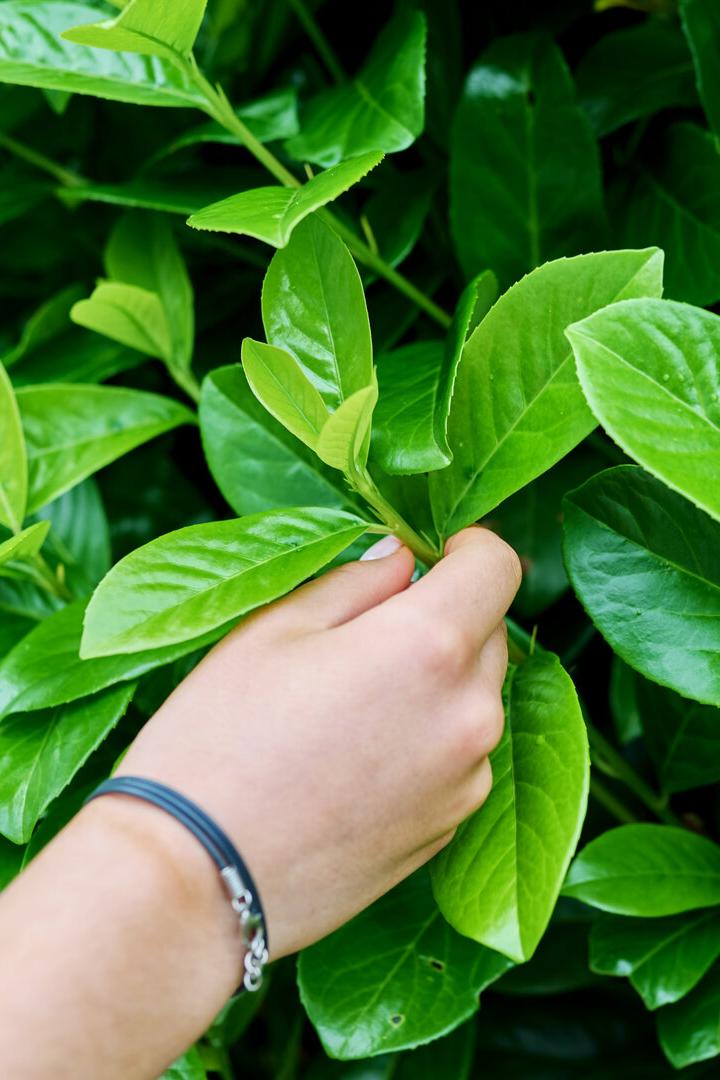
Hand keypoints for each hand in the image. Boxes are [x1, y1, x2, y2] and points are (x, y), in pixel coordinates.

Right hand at [117, 526, 521, 958]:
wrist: (197, 880)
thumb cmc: (218, 739)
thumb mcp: (272, 629)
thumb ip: (355, 580)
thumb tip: (402, 557)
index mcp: (428, 645)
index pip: (497, 566)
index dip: (468, 547)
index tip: (433, 553)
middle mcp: (470, 713)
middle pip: (488, 633)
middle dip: (443, 617)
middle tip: (366, 635)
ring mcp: (467, 779)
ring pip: (475, 698)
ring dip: (436, 683)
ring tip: (351, 709)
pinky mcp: (451, 829)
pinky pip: (460, 757)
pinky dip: (429, 740)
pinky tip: (357, 762)